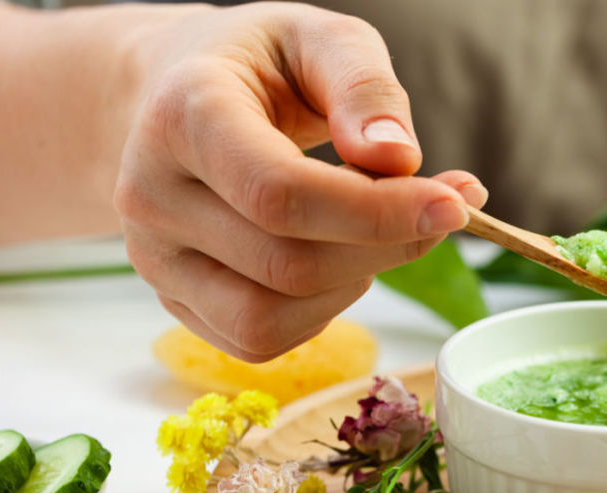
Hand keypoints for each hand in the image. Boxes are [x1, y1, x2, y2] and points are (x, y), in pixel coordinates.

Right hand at [114, 3, 487, 360]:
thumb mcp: (321, 40)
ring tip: (374, 229)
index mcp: (183, 115)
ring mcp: (154, 256)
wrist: (177, 94)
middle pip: (288, 265)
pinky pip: (260, 338)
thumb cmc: (261, 66)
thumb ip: (363, 87)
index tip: (454, 205)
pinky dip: (322, 309)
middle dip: (385, 247)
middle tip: (438, 209)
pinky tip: (337, 259)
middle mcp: (151, 193)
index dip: (378, 212)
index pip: (282, 194)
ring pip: (271, 317)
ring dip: (354, 283)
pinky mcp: (174, 298)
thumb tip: (397, 160)